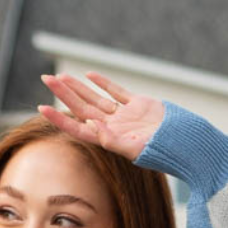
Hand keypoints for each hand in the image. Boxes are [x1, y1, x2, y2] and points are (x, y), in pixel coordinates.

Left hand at [37, 70, 164, 162]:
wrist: (185, 142)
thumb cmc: (161, 151)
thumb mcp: (135, 148)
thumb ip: (112, 140)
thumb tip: (92, 127)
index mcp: (109, 140)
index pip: (77, 128)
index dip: (59, 118)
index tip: (42, 108)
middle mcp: (113, 128)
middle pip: (82, 109)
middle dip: (63, 94)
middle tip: (46, 80)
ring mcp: (124, 116)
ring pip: (96, 99)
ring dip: (78, 88)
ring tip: (61, 77)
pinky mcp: (138, 105)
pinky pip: (116, 92)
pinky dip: (103, 84)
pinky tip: (89, 76)